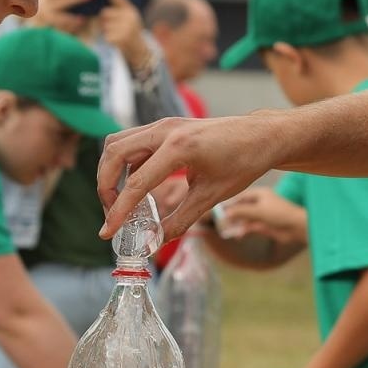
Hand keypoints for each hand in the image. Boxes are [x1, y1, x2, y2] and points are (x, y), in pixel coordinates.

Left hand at [95, 0, 151, 70]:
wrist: (141, 51)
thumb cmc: (128, 32)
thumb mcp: (127, 19)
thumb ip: (116, 12)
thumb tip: (100, 11)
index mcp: (130, 9)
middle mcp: (130, 16)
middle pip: (104, 13)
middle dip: (105, 21)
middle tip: (115, 28)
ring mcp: (126, 27)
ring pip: (104, 25)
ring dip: (106, 31)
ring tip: (118, 35)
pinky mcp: (121, 38)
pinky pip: (105, 36)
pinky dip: (108, 40)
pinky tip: (118, 42)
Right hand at [97, 114, 282, 240]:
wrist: (263, 136)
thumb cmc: (243, 163)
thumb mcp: (212, 197)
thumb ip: (180, 220)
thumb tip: (153, 242)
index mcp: (179, 147)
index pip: (136, 183)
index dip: (118, 211)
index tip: (107, 232)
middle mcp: (166, 130)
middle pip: (114, 153)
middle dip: (105, 186)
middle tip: (112, 214)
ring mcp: (165, 124)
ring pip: (118, 143)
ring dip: (110, 171)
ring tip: (119, 201)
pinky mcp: (166, 126)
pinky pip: (133, 142)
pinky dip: (125, 164)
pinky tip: (137, 186)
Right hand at [224, 188, 308, 244]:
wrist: (297, 227)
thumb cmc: (280, 214)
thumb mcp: (258, 211)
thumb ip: (241, 211)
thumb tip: (225, 213)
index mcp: (260, 193)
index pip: (240, 195)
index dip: (230, 202)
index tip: (218, 208)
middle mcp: (260, 202)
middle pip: (241, 207)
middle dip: (232, 214)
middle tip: (220, 221)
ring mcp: (262, 214)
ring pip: (244, 218)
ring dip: (236, 224)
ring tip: (227, 230)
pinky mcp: (264, 225)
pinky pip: (249, 227)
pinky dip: (243, 230)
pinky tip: (238, 235)